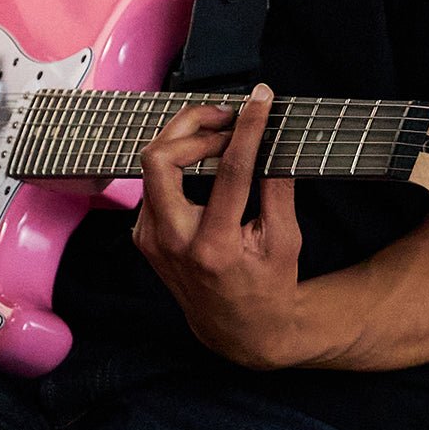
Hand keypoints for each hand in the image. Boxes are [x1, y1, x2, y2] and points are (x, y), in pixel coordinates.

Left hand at [133, 84, 302, 368]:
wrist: (234, 329)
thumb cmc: (267, 286)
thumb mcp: (284, 240)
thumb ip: (277, 188)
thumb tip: (272, 138)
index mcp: (213, 246)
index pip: (228, 171)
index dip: (247, 128)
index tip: (260, 100)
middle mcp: (172, 242)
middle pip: (159, 159)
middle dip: (191, 124)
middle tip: (226, 116)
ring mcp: (151, 239)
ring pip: (151, 166)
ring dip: (184, 140)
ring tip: (220, 133)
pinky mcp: (143, 235)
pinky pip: (154, 183)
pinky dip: (178, 162)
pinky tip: (204, 160)